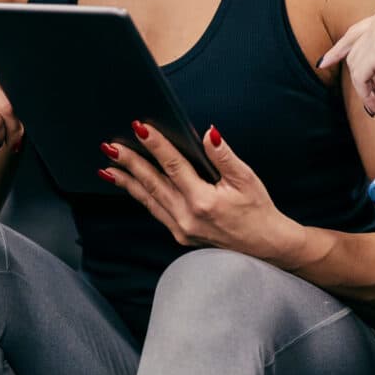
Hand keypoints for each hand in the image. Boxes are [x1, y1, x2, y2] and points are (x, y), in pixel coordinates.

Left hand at [99, 122, 300, 259]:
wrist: (265, 247)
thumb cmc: (258, 211)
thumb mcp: (246, 179)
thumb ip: (223, 155)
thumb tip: (207, 133)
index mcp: (203, 201)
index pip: (173, 166)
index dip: (155, 145)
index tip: (139, 128)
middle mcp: (187, 217)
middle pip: (152, 183)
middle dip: (129, 162)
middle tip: (110, 146)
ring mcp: (181, 229)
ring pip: (148, 200)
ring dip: (128, 181)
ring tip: (108, 167)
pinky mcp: (180, 236)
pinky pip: (155, 211)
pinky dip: (141, 197)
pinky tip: (131, 186)